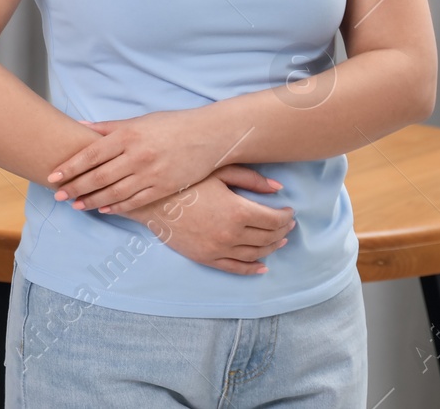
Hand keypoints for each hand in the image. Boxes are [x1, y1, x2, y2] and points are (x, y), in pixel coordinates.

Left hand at [46, 109, 272, 214]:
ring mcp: (151, 174)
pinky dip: (117, 206)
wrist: (209, 136)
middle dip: (75, 187)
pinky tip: (103, 209)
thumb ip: (108, 127)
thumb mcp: (138, 121)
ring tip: (75, 205)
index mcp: (128, 135)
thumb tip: (80, 127)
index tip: (53, 176)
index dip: (70, 167)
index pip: (91, 154)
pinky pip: (136, 201)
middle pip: (99, 176)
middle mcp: (137, 155)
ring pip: (115, 192)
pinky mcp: (164, 188)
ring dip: (92, 200)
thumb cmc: (170, 125)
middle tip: (58, 195)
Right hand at [116, 165, 295, 274]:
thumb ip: (250, 179)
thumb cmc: (184, 181)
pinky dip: (252, 268)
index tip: (289, 210)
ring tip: (278, 239)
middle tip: (286, 224)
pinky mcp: (205, 258)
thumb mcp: (217, 172)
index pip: (274, 219)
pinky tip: (263, 265)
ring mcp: (218, 249)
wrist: (150, 200)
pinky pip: (235, 267)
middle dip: (281, 230)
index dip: (285, 216)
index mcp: (237, 211)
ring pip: (255, 253)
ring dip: (271, 247)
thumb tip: (279, 189)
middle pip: (268, 237)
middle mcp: (231, 234)